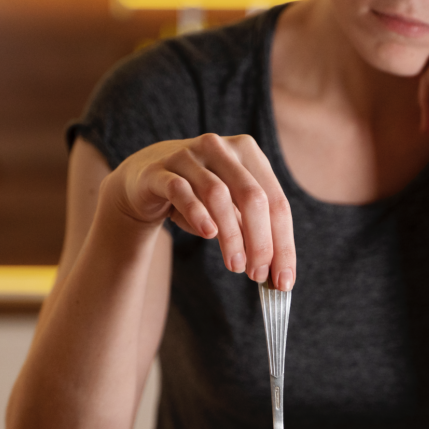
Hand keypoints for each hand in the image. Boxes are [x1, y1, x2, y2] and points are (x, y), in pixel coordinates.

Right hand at [104, 133, 295, 289]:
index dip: (283, 243)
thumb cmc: (197, 197)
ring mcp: (189, 155)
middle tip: (258, 275)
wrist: (145, 181)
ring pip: (218, 195)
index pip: (276, 201)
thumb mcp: (229, 210)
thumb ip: (251, 231)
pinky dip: (197, 214)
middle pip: (253, 197)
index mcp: (248, 154)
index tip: (283, 279)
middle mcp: (221, 148)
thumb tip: (274, 270)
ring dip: (231, 236)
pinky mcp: (160, 171)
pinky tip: (208, 234)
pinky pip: (181, 191)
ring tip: (235, 265)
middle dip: (261, 242)